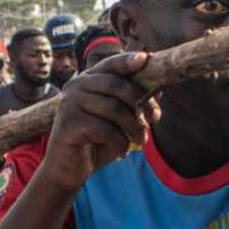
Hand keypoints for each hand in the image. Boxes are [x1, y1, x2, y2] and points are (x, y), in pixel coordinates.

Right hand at [41, 52, 158, 192]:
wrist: (69, 169)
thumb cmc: (97, 141)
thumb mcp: (119, 121)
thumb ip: (134, 104)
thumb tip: (160, 89)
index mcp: (89, 79)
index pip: (110, 64)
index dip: (128, 60)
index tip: (145, 59)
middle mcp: (76, 85)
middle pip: (117, 85)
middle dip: (142, 103)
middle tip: (154, 120)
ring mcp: (69, 103)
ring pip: (114, 108)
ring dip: (134, 127)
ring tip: (139, 140)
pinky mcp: (68, 123)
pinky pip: (105, 129)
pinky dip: (120, 143)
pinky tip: (122, 152)